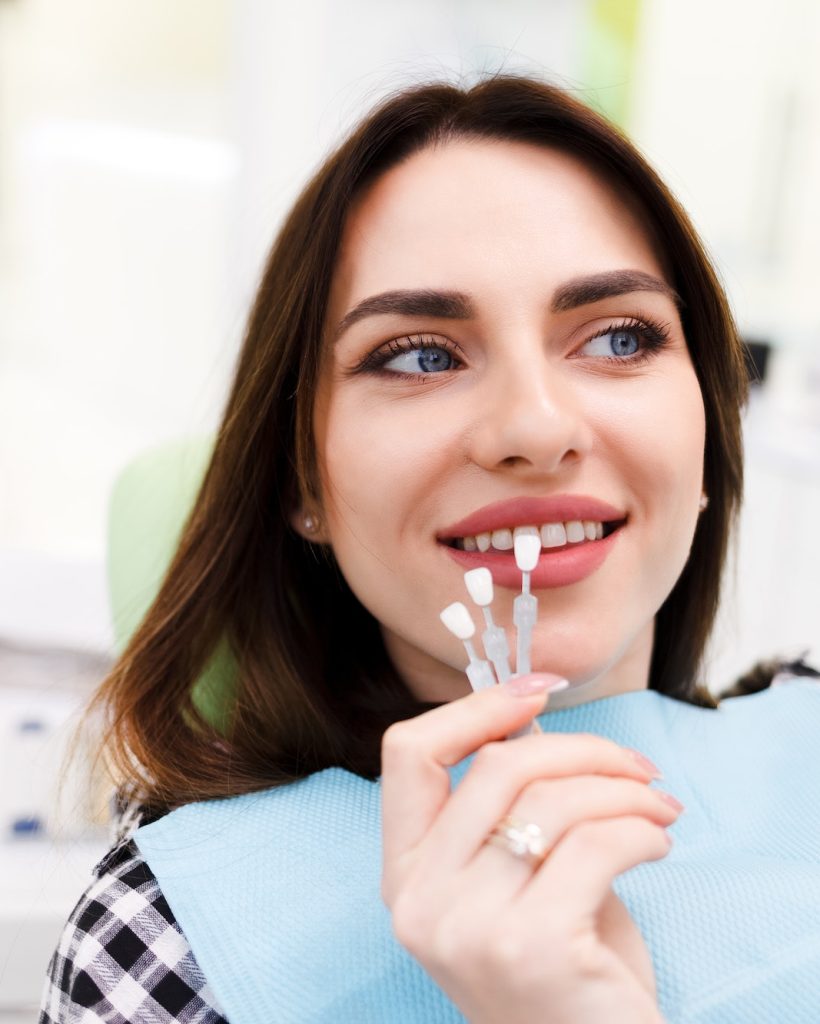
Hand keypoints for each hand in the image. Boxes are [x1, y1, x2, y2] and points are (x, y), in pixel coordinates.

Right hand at [380, 676, 678, 1023]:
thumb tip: (531, 720)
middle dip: (581, 747)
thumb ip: (505, 807)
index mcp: (405, 875)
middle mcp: (419, 901)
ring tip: (658, 807)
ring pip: (550, 799)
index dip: (475, 707)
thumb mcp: (513, 879)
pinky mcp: (531, 947)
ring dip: (622, 790)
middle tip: (635, 765)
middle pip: (495, 765)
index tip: (537, 691)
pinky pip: (595, 844)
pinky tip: (659, 844)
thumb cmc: (563, 966)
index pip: (407, 753)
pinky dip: (641, 831)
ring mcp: (467, 928)